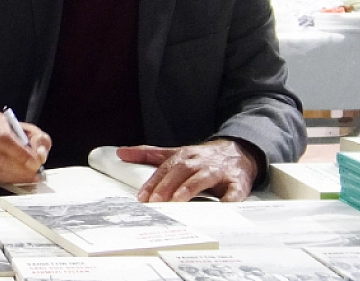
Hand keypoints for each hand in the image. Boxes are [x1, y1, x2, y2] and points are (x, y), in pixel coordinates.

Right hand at [0, 111, 49, 184]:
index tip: (35, 163)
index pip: (4, 138)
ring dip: (15, 177)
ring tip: (28, 177)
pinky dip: (6, 181)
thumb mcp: (27, 130)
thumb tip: (40, 154)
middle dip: (21, 169)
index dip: (21, 154)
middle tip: (34, 173)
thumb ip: (39, 139)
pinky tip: (16, 178)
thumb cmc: (8, 133)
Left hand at [116, 139, 257, 202]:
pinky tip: (221, 209)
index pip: (165, 169)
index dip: (153, 183)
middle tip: (155, 203)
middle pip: (181, 172)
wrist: (239, 151)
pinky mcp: (238, 182)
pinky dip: (229, 200)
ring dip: (189, 189)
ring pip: (202, 178)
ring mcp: (219, 171)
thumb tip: (121, 152)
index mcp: (184, 156)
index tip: (142, 198)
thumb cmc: (202, 158)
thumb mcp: (176, 153)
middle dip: (167, 187)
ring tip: (177, 201)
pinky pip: (234, 191)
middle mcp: (200, 162)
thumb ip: (149, 154)